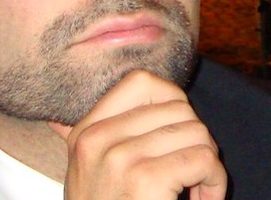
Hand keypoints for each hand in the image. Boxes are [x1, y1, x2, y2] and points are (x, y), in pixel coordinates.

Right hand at [49, 70, 226, 199]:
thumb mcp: (85, 176)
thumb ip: (79, 142)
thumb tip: (56, 122)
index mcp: (86, 131)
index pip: (141, 81)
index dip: (172, 99)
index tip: (177, 130)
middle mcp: (97, 139)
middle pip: (177, 107)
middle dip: (195, 138)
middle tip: (190, 170)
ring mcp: (118, 158)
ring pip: (195, 131)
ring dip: (208, 164)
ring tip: (196, 189)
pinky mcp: (143, 181)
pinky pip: (202, 158)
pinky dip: (214, 182)